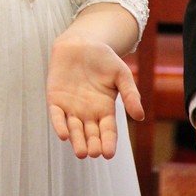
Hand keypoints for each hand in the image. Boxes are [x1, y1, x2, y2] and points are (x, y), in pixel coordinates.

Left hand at [46, 34, 142, 159]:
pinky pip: (57, 116)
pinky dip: (59, 125)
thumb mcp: (121, 74)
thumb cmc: (104, 59)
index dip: (109, 143)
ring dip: (76, 141)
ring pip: (74, 130)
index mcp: (105, 110)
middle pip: (91, 135)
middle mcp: (88, 113)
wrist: (81, 42)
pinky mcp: (55, 100)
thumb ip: (130, 94)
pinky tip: (63, 135)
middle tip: (94, 153)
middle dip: (92, 146)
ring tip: (81, 152)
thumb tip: (139, 116)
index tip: (109, 153)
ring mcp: (71, 108)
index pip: (108, 132)